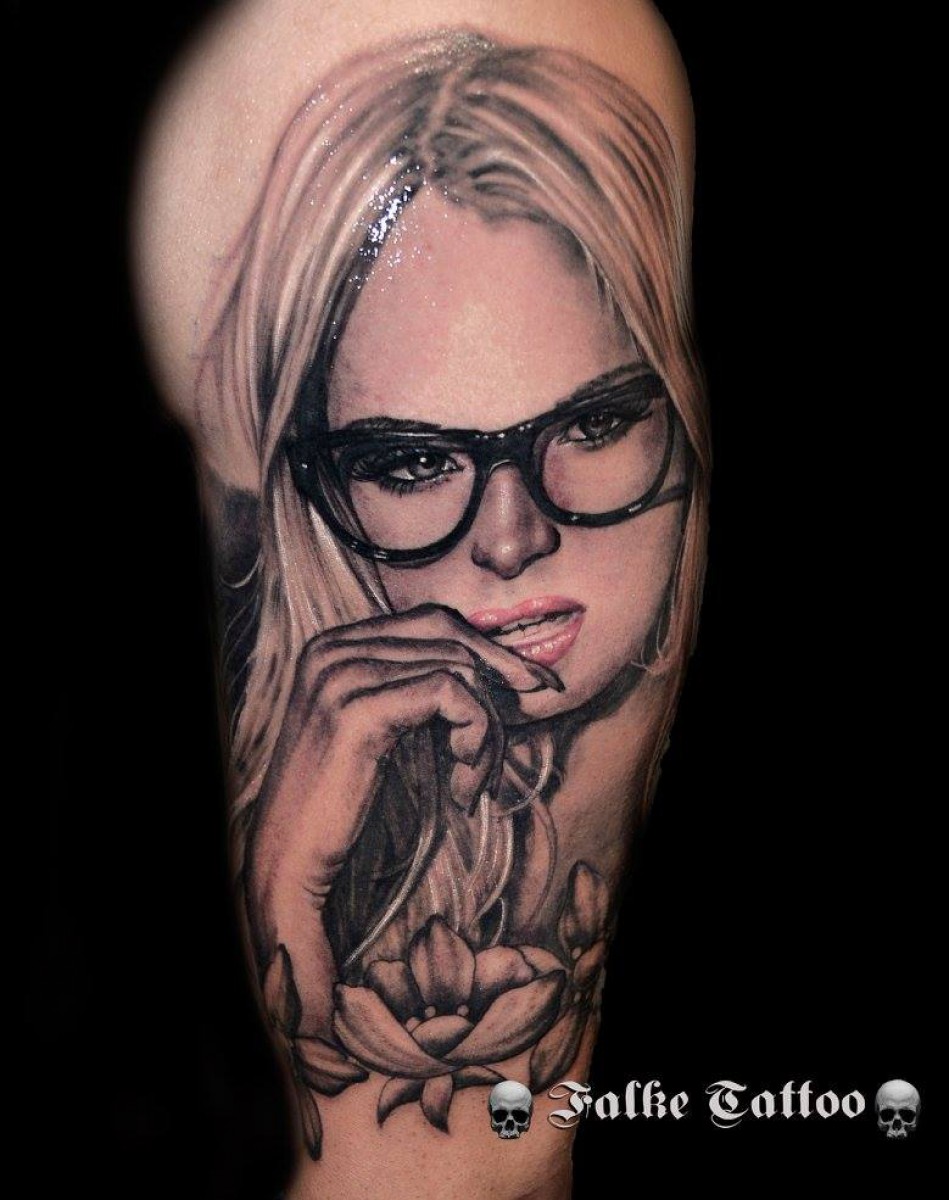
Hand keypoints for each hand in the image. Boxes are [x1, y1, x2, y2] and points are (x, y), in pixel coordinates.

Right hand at [244, 604, 561, 993]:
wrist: (289, 860)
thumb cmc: (342, 804)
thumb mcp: (382, 730)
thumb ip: (418, 688)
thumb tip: (504, 670)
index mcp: (333, 645)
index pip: (433, 621)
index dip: (490, 651)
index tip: (535, 685)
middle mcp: (333, 648)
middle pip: (450, 636)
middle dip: (499, 682)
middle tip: (519, 727)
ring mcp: (342, 675)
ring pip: (458, 669)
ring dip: (485, 729)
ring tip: (473, 779)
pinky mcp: (359, 711)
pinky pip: (452, 696)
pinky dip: (475, 738)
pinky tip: (464, 787)